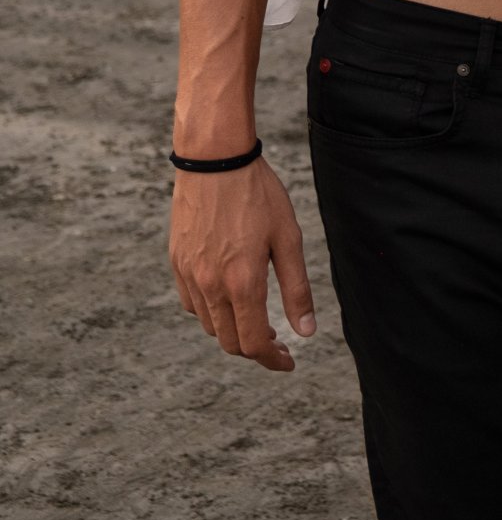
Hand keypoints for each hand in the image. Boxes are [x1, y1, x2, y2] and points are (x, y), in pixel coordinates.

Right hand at [169, 156, 315, 373]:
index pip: (254, 343)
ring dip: (233, 329)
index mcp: (242, 283)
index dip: (272, 359)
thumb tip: (306, 332)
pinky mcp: (177, 261)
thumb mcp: (288, 237)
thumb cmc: (257, 194)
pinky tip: (228, 295)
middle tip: (277, 339)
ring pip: (210, 325)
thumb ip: (296, 289)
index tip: (288, 361)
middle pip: (230, 341)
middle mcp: (210, 286)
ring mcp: (189, 275)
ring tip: (256, 315)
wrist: (214, 158)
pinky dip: (211, 311)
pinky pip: (192, 303)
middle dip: (255, 348)